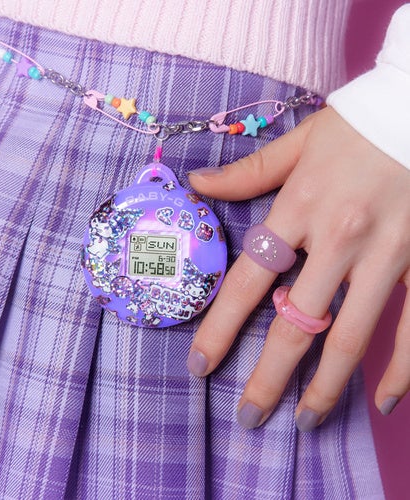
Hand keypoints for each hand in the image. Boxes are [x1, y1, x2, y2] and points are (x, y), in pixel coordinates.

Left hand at [186, 106, 409, 430]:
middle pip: (295, 324)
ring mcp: (388, 256)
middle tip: (248, 416)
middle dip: (268, 378)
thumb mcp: (299, 143)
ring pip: (351, 337)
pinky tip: (384, 400)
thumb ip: (247, 173)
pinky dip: (401, 369)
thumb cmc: (360, 124)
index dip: (219, 329)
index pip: (247, 282)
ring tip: (305, 422)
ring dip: (326, 387)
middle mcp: (340, 239)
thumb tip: (196, 184)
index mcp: (301, 208)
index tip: (200, 365)